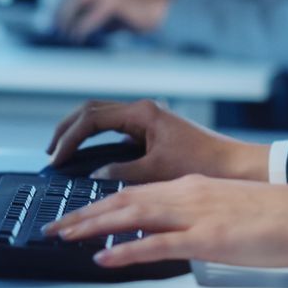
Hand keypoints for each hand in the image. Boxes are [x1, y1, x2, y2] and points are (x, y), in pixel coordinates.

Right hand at [46, 98, 268, 182]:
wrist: (236, 166)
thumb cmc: (205, 164)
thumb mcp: (158, 172)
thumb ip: (122, 173)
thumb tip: (95, 177)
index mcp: (142, 112)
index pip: (91, 118)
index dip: (69, 139)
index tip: (57, 158)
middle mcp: (143, 110)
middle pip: (91, 110)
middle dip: (67, 129)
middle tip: (51, 150)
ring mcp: (147, 119)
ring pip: (102, 117)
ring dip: (80, 132)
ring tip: (62, 151)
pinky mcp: (152, 131)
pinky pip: (115, 128)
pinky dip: (96, 139)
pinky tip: (89, 155)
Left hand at [47, 175, 287, 270]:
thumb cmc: (280, 218)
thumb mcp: (228, 212)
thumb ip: (197, 220)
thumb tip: (177, 236)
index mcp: (192, 188)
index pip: (134, 194)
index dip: (99, 204)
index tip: (73, 215)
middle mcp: (187, 194)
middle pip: (121, 201)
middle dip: (82, 214)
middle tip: (51, 227)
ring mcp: (196, 215)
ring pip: (130, 217)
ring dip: (91, 227)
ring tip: (62, 238)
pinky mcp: (208, 237)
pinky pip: (157, 245)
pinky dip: (126, 251)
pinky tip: (103, 258)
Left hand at [54, 0, 171, 38]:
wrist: (174, 12)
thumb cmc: (154, 15)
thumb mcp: (125, 14)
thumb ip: (107, 17)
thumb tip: (86, 28)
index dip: (66, 5)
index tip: (59, 19)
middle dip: (61, 12)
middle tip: (56, 28)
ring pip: (77, 3)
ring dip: (68, 21)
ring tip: (67, 35)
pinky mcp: (115, 0)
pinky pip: (90, 17)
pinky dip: (81, 29)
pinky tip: (78, 37)